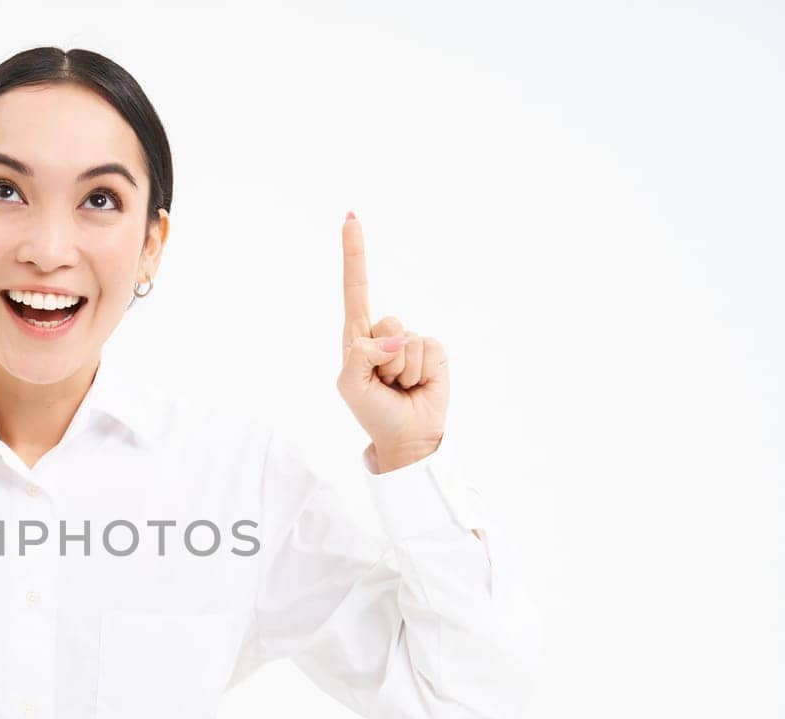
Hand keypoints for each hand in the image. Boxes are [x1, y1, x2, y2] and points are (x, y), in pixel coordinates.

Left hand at [336, 213, 448, 471]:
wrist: (407, 436)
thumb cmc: (373, 411)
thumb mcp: (351, 384)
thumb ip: (363, 355)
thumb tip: (396, 338)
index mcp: (358, 336)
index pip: (355, 287)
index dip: (354, 252)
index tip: (350, 217)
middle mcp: (384, 333)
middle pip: (387, 322)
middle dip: (384, 358)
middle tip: (384, 382)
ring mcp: (411, 341)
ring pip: (408, 340)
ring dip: (402, 371)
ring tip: (398, 387)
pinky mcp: (434, 350)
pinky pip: (429, 349)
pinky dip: (422, 372)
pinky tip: (417, 385)